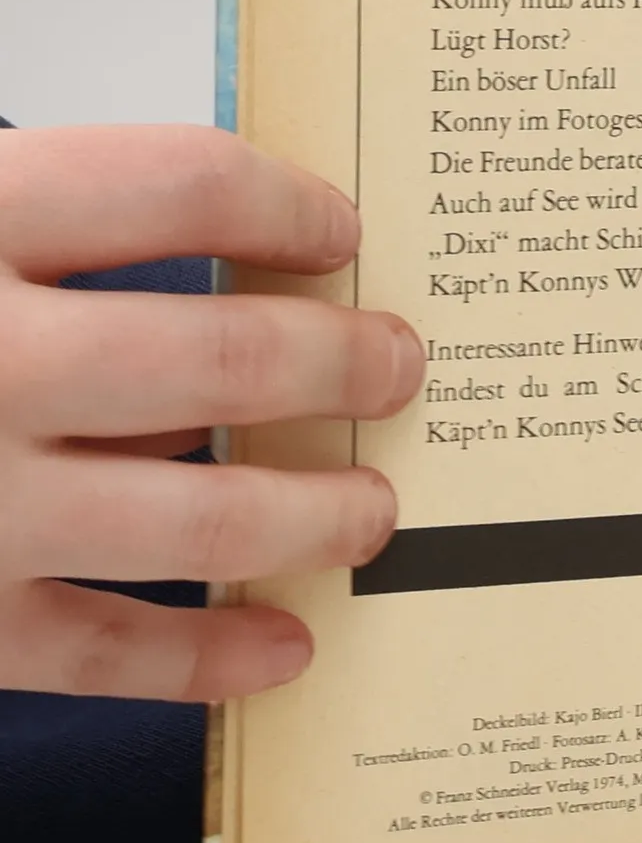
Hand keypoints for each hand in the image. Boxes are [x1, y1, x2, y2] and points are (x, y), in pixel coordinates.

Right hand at [0, 125, 423, 701]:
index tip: (337, 223)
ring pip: (194, 520)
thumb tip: (195, 225)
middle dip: (336, 360)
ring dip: (312, 513)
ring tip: (378, 508)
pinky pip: (104, 654)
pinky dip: (208, 659)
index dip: (281, 197)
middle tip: (402, 360)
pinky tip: (285, 647)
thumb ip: (24, 215)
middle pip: (213, 358)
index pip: (170, 184)